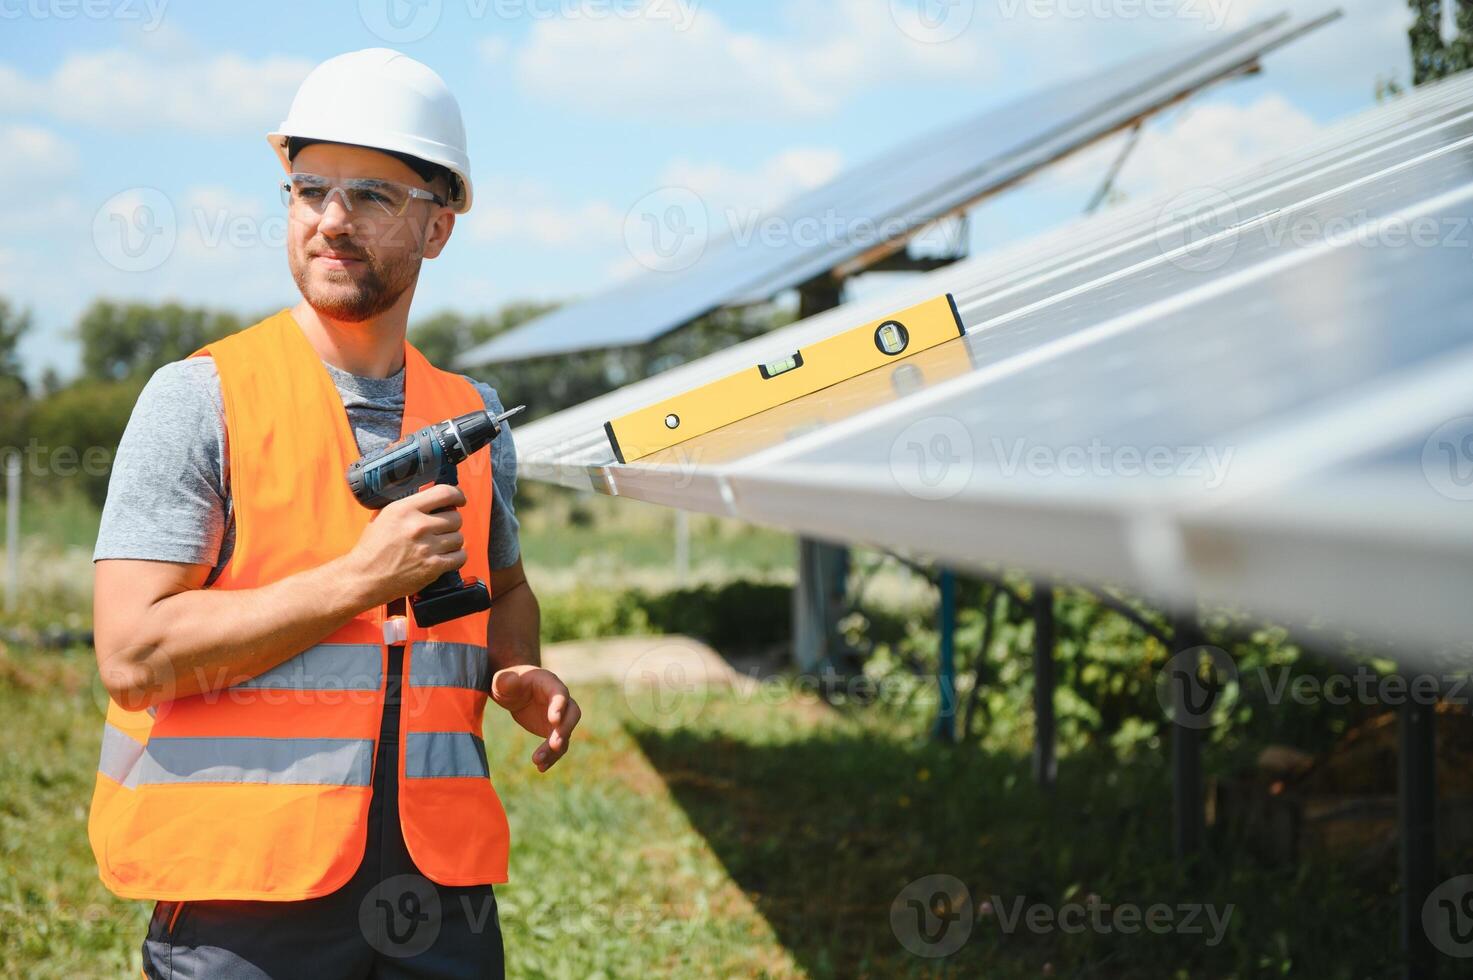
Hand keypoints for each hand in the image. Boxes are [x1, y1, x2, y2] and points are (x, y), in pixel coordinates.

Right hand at [342, 483, 467, 607]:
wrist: (364, 577)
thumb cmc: (372, 549)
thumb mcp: (385, 516)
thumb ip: (409, 506)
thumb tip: (431, 500)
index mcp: (405, 509)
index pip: (444, 493)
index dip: (457, 495)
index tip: (459, 500)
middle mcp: (418, 525)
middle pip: (455, 518)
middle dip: (451, 523)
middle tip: (442, 529)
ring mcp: (427, 547)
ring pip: (459, 538)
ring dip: (452, 541)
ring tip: (440, 545)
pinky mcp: (433, 567)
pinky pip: (460, 557)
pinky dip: (456, 557)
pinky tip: (446, 557)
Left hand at [490, 665, 580, 771]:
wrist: (514, 691)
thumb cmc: (509, 682)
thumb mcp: (502, 680)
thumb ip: (505, 680)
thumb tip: (509, 681)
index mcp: (549, 683)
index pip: (560, 694)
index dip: (560, 706)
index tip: (554, 720)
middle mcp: (560, 700)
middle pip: (572, 714)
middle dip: (565, 730)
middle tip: (554, 745)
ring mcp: (559, 717)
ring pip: (565, 734)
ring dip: (555, 749)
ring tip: (537, 761)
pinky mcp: (553, 731)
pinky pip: (557, 746)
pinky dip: (551, 757)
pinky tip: (540, 767)